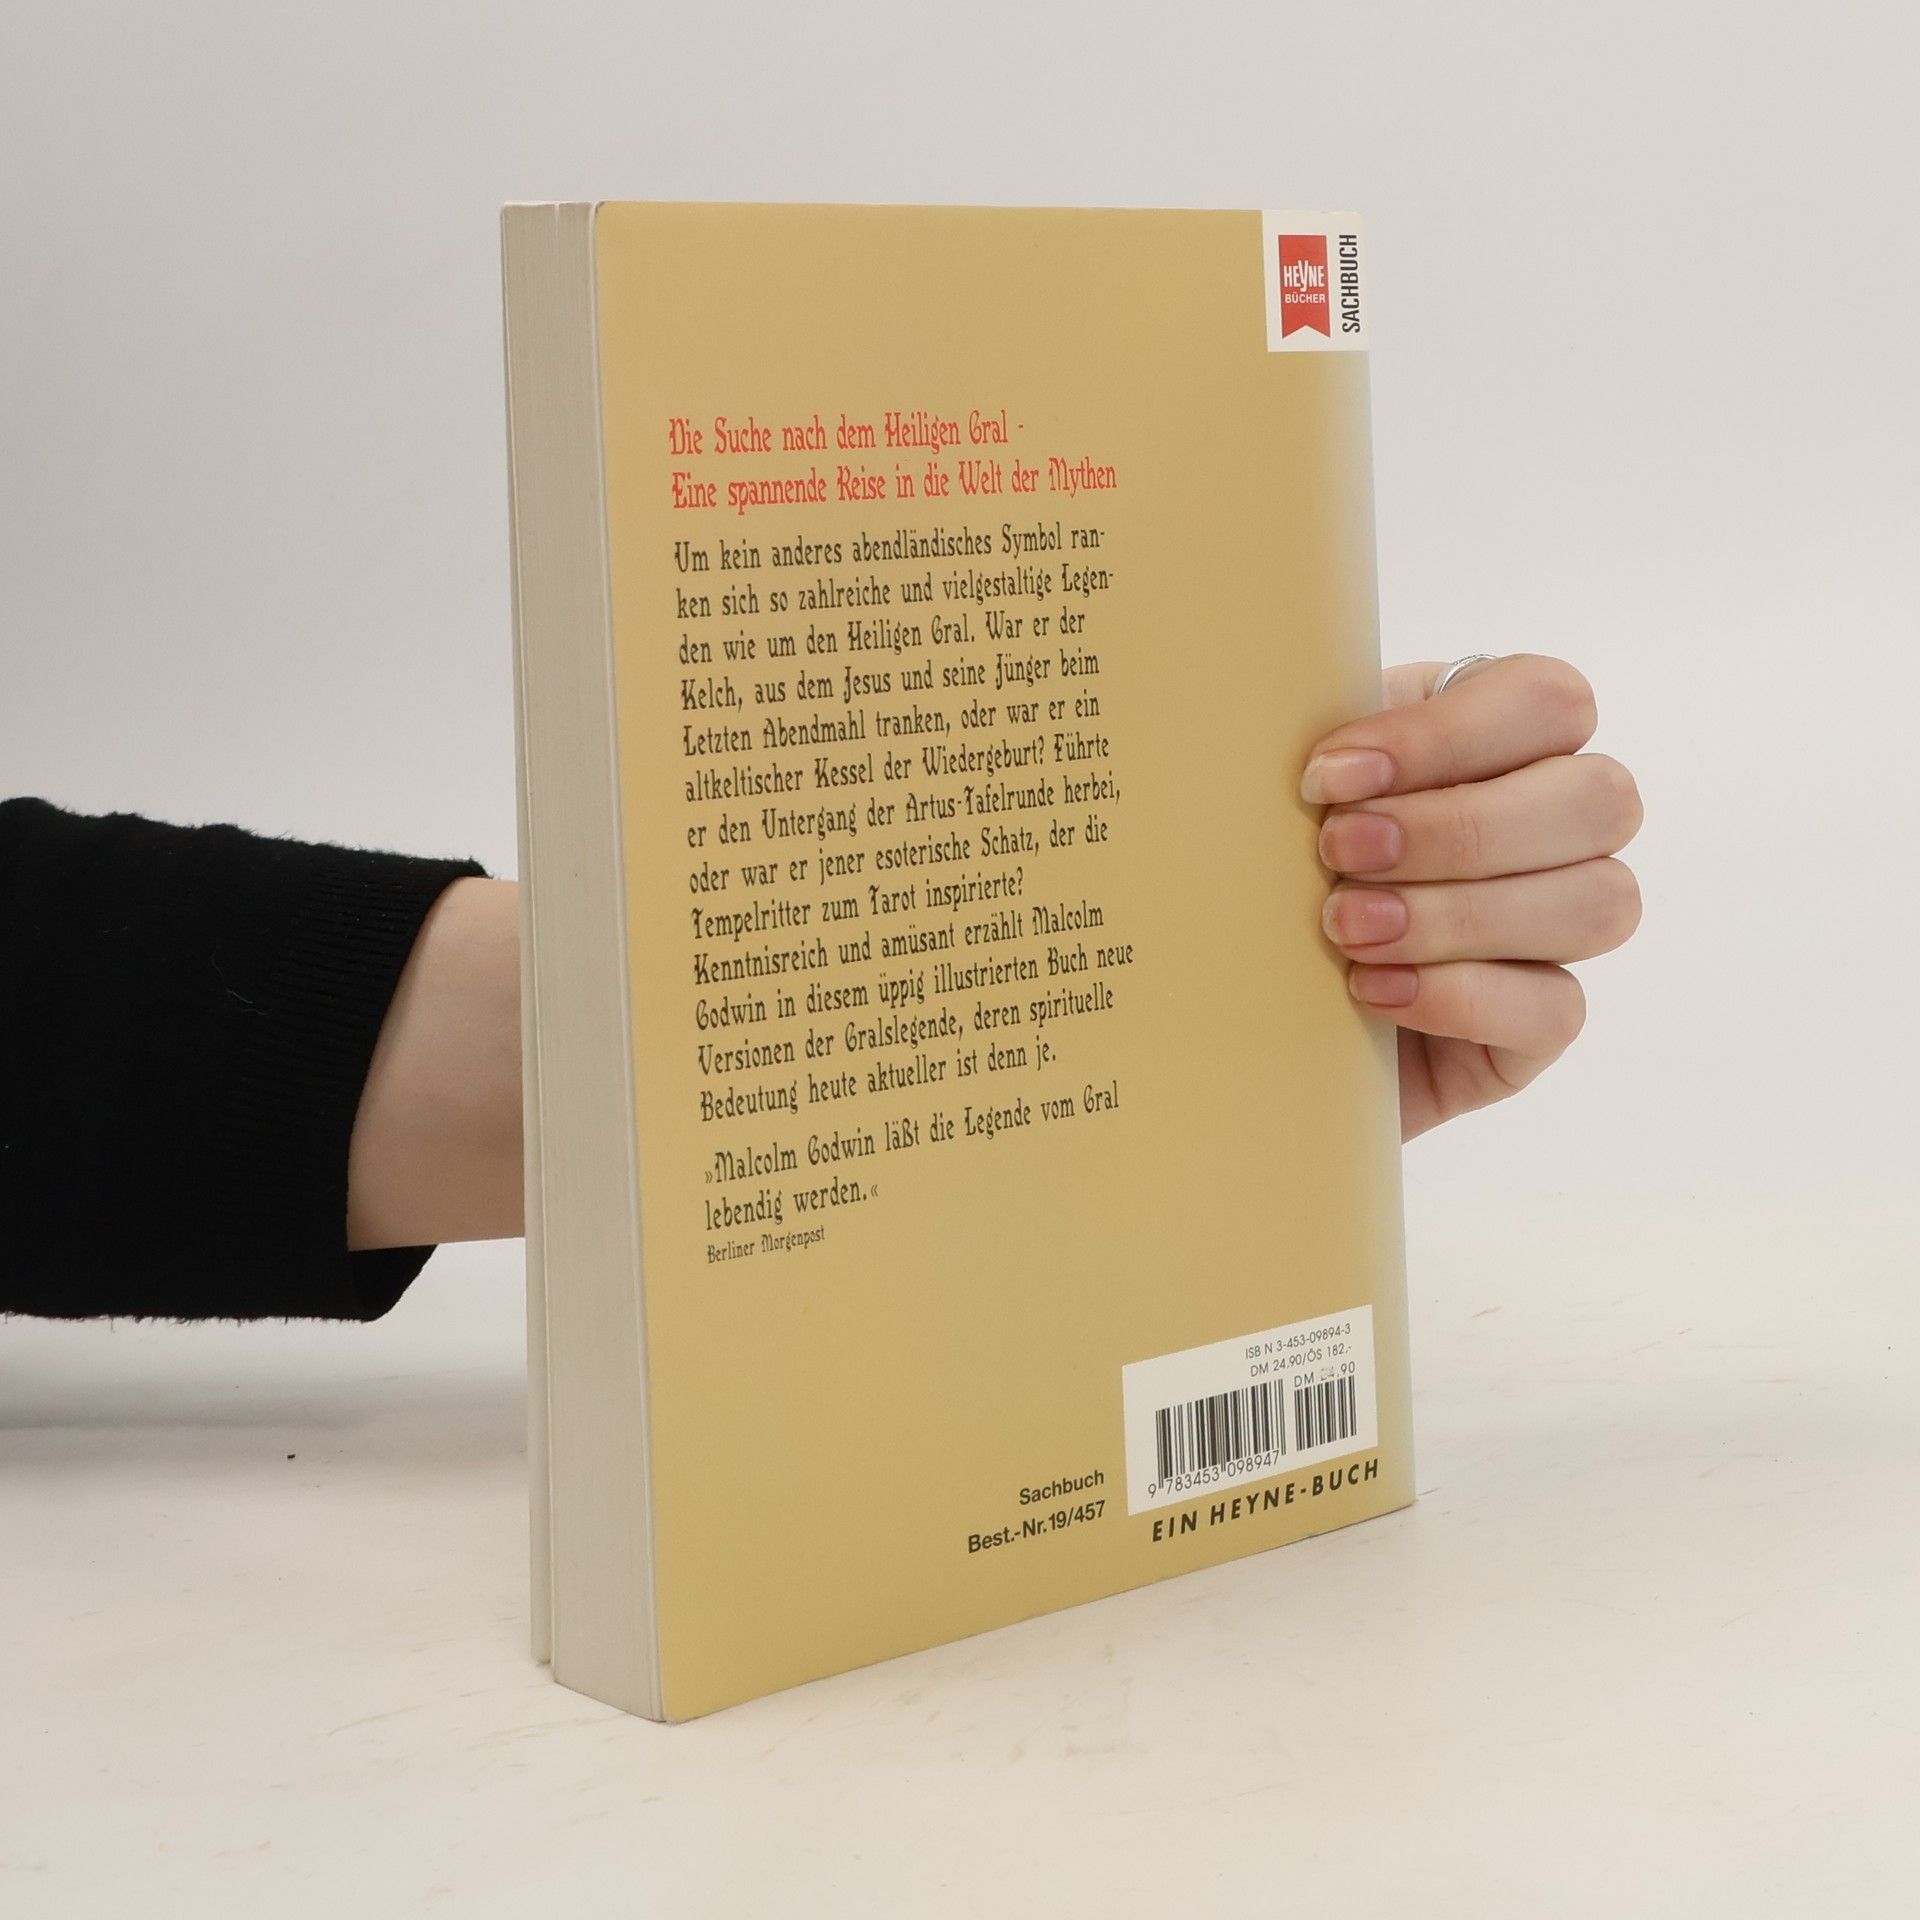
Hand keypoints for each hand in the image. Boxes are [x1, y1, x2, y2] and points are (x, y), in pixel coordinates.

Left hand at [1299, 654, 1642, 1140]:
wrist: (1245, 1004)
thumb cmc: (1273, 871)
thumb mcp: (1285, 792)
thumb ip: (1313, 744)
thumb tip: (1290, 724)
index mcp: (1499, 737)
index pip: (1546, 699)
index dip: (1447, 735)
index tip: (1328, 776)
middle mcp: (1556, 823)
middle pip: (1598, 798)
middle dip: (1458, 829)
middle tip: (1339, 851)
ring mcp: (1562, 926)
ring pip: (1598, 901)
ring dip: (1459, 913)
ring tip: (1347, 929)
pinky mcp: (1543, 1022)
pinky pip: (1555, 1005)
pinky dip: (1456, 994)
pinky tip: (1369, 991)